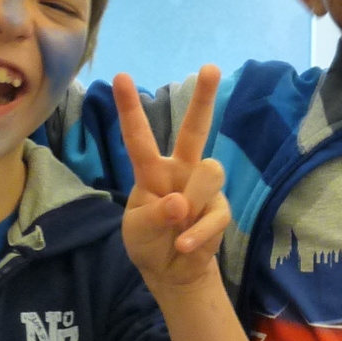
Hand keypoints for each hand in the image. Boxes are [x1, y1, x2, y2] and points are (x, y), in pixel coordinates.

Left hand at [117, 64, 228, 290]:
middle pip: (195, 131)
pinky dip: (196, 235)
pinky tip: (183, 246)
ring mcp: (204, 189)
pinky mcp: (220, 210)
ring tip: (179, 226)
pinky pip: (214, 215)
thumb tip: (180, 204)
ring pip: (210, 173)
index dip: (129, 108)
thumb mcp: (137, 230)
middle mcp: (181, 171)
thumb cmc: (148, 241)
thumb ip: (154, 215)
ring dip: (193, 202)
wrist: (171, 272)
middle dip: (204, 99)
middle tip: (211, 68)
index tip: (120, 76)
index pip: (139, 137)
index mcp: (153, 170)